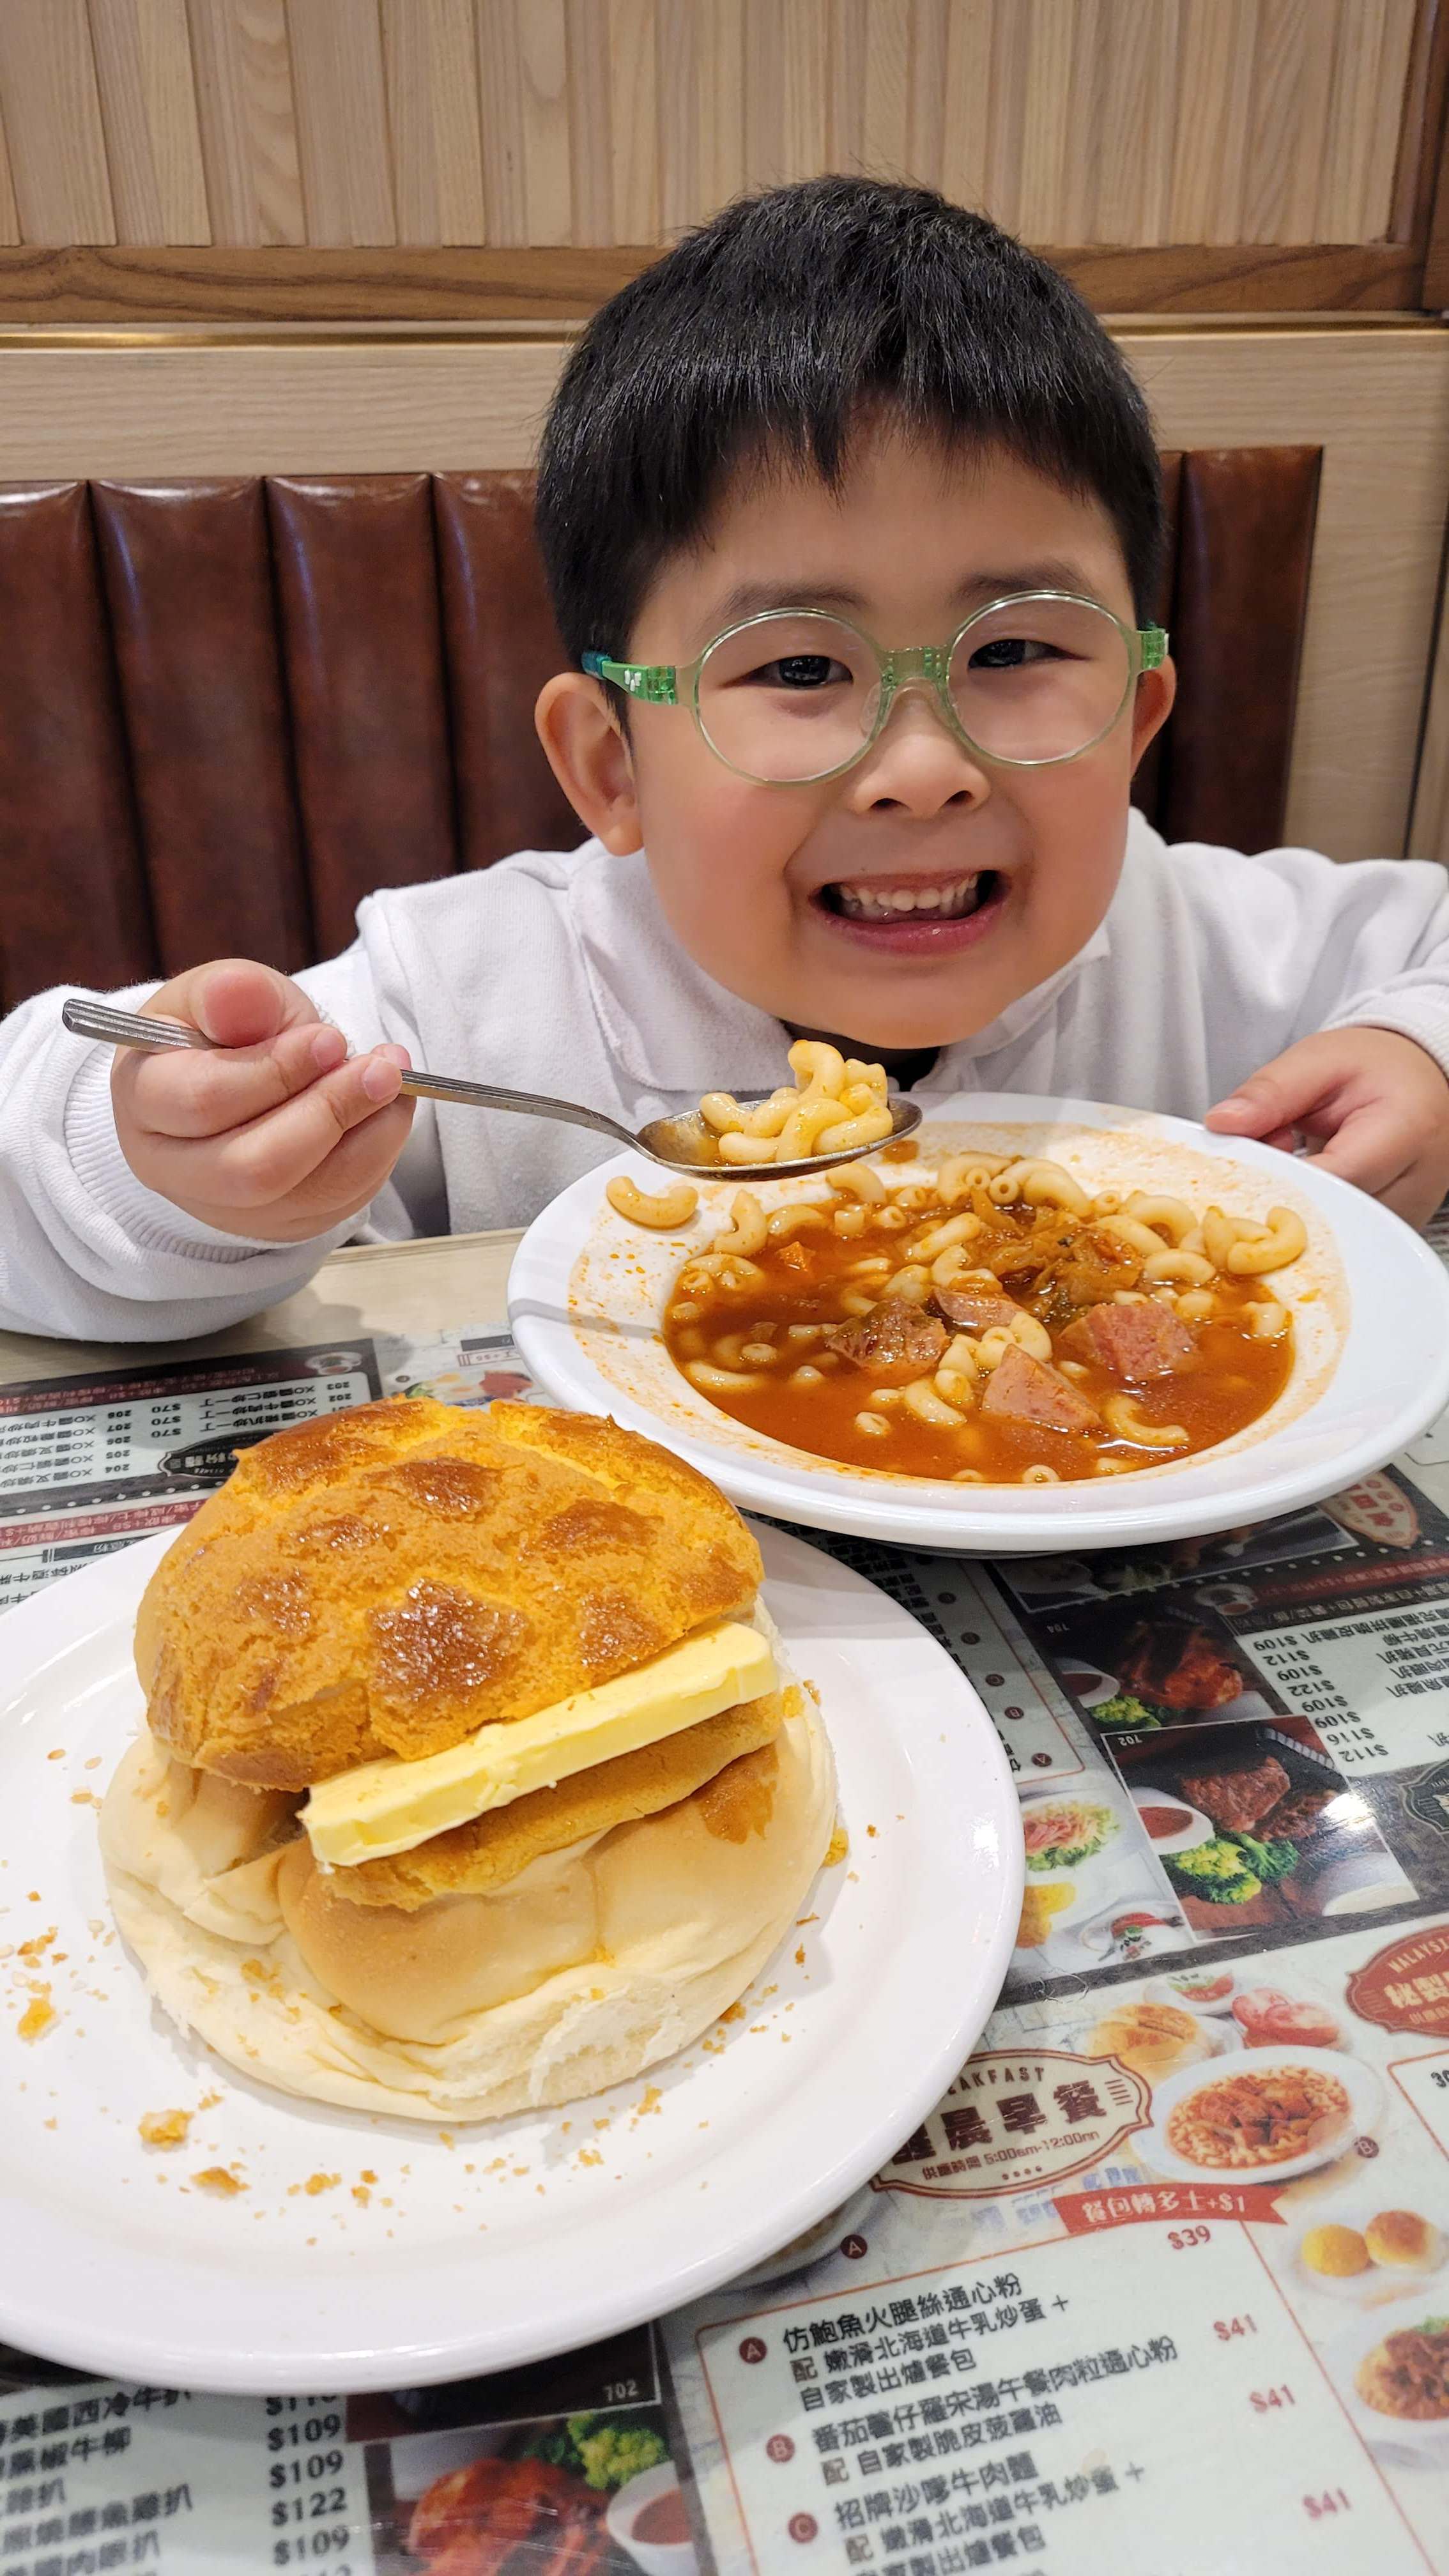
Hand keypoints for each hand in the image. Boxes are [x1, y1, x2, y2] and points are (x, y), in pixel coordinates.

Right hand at [111, 958, 414, 1242]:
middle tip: (381, 1068)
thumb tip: (237, 992)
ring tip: (393, 1079)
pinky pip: (339, 1201)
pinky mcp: (279, 1222)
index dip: (274, 1071)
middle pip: (253, 1167)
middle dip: (328, 1113)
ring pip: (303, 1193)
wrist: (237, 1075)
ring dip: (366, 1134)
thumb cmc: (221, 1030)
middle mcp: (172, 1167)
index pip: (203, 1102)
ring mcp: (225, 1207)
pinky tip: (387, 1109)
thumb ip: (229, 992)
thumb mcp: (220, 994)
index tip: (329, 1038)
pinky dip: (376, 1151)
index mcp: (143, 1100)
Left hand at [1205, 1026, 1448, 1228]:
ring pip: (1329, 1233)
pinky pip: (1341, 1236)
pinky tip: (1310, 1176)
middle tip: (1272, 1144)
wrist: (1416, 1077)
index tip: (1241, 1162)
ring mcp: (1408, 1211)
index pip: (1327, 1180)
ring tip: (1298, 1152)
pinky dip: (1312, 1212)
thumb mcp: (1318, 1060)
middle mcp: (1414, 1182)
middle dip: (1278, 1190)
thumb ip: (1270, 1092)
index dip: (1273, 1178)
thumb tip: (1222, 1123)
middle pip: (1326, 1217)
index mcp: (1402, 1132)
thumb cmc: (1376, 1067)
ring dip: (1294, 1203)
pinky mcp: (1395, 1227)